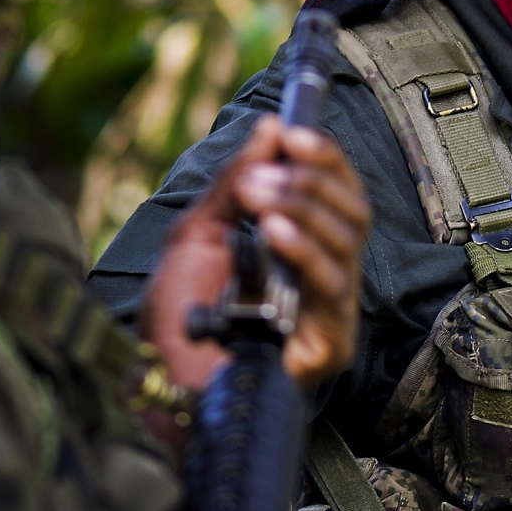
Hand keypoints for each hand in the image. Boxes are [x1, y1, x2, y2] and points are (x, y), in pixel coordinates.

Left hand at [142, 116, 366, 391]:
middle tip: (262, 175)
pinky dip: (303, 250)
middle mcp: (324, 277)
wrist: (157, 384)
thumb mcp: (197, 233)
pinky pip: (331, 285)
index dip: (324, 158)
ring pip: (347, 241)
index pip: (338, 192)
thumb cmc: (176, 319)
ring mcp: (332, 311)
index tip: (293, 132)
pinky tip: (272, 232)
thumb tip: (271, 126)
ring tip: (258, 195)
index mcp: (301, 249)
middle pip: (354, 212)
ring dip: (303, 206)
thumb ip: (236, 181)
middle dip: (310, 180)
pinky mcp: (330, 343)